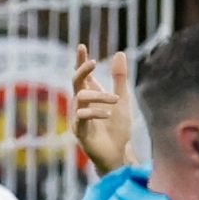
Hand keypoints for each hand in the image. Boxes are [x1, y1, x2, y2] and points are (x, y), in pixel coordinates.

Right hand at [72, 44, 133, 174]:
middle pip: (75, 81)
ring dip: (99, 96)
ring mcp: (79, 117)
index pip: (83, 75)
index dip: (80, 61)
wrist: (118, 153)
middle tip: (94, 61)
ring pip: (80, 97)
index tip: (82, 46)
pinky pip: (82, 117)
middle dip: (83, 70)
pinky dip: (95, 113)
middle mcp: (81, 104)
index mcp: (90, 95)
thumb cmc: (117, 128)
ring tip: (115, 100)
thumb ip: (120, 79)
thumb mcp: (122, 100)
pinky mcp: (80, 131)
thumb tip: (120, 53)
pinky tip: (109, 114)